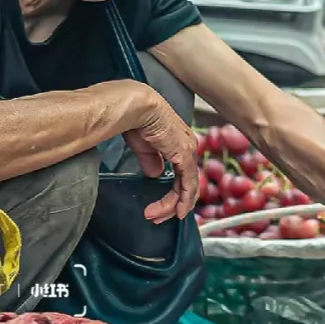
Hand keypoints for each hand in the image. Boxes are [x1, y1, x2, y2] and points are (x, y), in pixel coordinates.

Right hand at [121, 87, 199, 222]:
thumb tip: (155, 174)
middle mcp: (188, 146)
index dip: (173, 193)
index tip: (161, 207)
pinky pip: (187, 184)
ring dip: (171, 205)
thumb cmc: (136, 118)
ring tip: (156, 216)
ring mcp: (188, 150)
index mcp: (178, 141)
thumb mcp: (144, 145)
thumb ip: (151, 160)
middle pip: (186, 184)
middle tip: (157, 217)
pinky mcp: (184, 155)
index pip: (181, 173)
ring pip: (187, 187)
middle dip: (171, 204)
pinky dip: (182, 200)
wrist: (136, 107)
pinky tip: (176, 212)